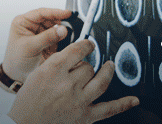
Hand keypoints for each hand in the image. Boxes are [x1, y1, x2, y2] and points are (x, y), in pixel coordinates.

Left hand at [2, 8, 71, 81]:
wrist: (17, 76)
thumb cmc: (16, 60)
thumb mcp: (30, 47)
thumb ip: (46, 37)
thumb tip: (62, 29)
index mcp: (23, 22)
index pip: (41, 13)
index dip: (55, 12)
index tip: (67, 14)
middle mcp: (32, 26)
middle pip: (51, 19)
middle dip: (61, 23)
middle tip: (72, 26)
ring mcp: (41, 35)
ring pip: (56, 28)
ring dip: (64, 31)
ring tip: (71, 35)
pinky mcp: (48, 43)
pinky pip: (59, 38)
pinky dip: (64, 40)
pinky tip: (68, 42)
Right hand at [7, 39, 138, 123]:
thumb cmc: (27, 103)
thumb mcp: (35, 76)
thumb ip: (55, 64)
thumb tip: (72, 57)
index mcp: (53, 70)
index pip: (78, 50)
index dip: (87, 45)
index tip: (89, 44)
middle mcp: (69, 83)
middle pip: (88, 66)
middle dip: (87, 65)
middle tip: (84, 67)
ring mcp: (79, 100)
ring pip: (102, 80)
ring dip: (108, 71)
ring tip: (109, 67)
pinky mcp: (86, 116)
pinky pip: (110, 108)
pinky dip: (124, 104)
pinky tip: (134, 100)